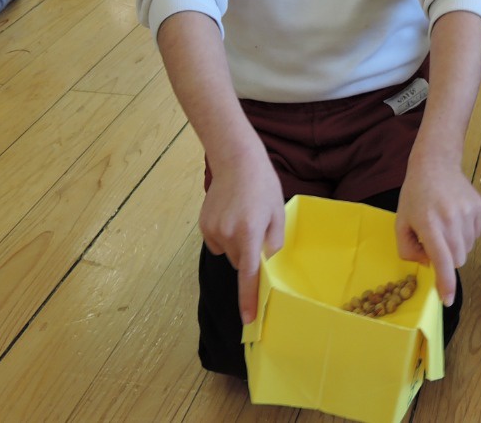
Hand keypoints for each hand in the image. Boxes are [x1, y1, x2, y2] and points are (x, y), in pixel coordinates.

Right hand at [200, 148, 285, 324]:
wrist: (236, 160)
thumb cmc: (263, 186)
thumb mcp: (277, 213)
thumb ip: (273, 243)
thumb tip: (267, 266)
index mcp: (249, 233)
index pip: (248, 275)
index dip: (249, 299)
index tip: (248, 320)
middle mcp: (227, 235)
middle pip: (240, 264)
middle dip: (250, 255)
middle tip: (258, 229)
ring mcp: (212, 231)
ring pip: (229, 254)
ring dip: (238, 245)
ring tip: (244, 217)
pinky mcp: (203, 225)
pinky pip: (218, 243)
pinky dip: (226, 237)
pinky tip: (231, 215)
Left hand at [396, 155, 480, 305]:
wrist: (435, 164)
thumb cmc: (414, 195)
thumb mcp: (401, 222)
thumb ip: (408, 249)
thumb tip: (429, 264)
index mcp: (430, 224)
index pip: (442, 261)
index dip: (446, 283)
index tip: (447, 300)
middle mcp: (452, 219)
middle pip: (458, 259)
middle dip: (447, 260)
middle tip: (435, 243)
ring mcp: (468, 213)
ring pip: (468, 248)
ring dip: (456, 247)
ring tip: (445, 227)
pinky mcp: (479, 208)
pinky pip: (475, 235)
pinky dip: (465, 235)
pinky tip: (455, 219)